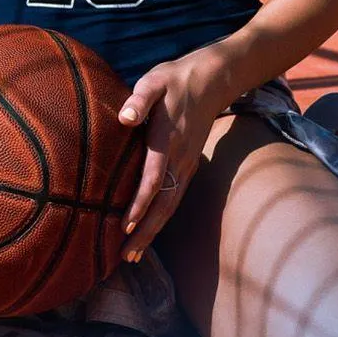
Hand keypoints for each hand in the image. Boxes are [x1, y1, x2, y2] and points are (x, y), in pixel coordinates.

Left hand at [116, 49, 237, 263]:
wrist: (213, 79)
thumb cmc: (175, 79)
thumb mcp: (154, 80)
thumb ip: (138, 99)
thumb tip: (124, 118)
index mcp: (167, 140)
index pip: (153, 178)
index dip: (140, 203)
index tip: (125, 226)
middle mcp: (180, 159)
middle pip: (164, 203)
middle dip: (146, 232)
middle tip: (127, 257)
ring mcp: (187, 165)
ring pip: (170, 206)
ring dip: (153, 231)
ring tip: (134, 255)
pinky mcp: (188, 166)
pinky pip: (174, 199)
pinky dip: (161, 219)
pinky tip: (149, 231)